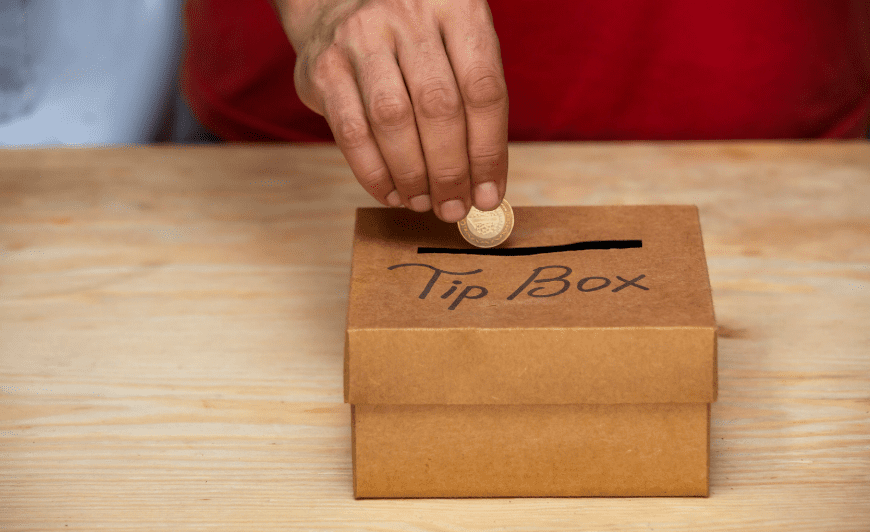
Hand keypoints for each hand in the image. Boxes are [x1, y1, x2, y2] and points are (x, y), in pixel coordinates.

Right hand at [273, 0, 507, 221]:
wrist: (338, 5)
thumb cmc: (414, 42)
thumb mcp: (456, 48)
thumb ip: (474, 106)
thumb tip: (485, 188)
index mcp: (458, 7)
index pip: (483, 90)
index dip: (489, 152)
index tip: (489, 195)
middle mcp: (410, 15)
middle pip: (439, 107)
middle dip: (450, 171)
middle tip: (454, 207)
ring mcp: (362, 37)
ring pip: (393, 120)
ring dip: (412, 174)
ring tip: (423, 202)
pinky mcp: (325, 67)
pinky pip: (352, 131)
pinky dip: (374, 173)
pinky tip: (391, 192)